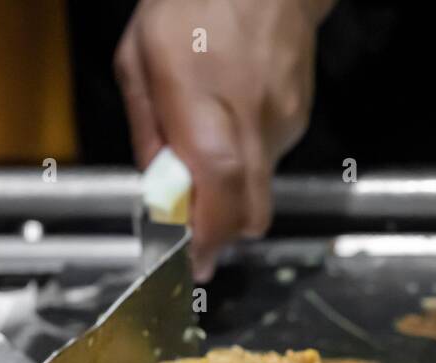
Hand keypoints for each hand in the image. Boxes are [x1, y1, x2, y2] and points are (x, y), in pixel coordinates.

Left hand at [114, 0, 331, 280]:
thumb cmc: (194, 4)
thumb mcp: (138, 59)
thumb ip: (146, 130)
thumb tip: (155, 184)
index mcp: (205, 108)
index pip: (217, 194)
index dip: (205, 239)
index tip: (189, 263)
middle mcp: (252, 125)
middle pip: (249, 214)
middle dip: (220, 234)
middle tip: (193, 232)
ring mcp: (282, 126)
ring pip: (257, 191)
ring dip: (229, 191)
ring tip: (205, 150)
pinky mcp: (297, 121)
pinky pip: (267, 162)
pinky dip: (244, 162)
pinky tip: (229, 124)